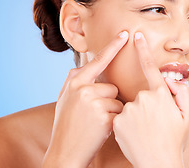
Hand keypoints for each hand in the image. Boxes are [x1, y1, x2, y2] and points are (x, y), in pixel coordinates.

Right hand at [42, 31, 128, 167]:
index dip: (113, 46)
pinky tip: (100, 129)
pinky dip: (115, 121)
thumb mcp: (64, 99)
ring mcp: (93, 101)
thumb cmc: (66, 126)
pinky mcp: (103, 115)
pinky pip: (120, 113)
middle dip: (108, 100)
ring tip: (96, 123)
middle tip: (93, 115)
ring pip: (117, 100)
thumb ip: (74, 81)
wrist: (64, 152)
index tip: (124, 34)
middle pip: (111, 86)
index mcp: (74, 82)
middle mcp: (83, 88)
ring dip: (112, 112)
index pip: (98, 60)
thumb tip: (83, 66)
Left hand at [113, 32, 188, 167]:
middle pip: (143, 94)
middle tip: (156, 123)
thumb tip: (170, 80)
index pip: (149, 67)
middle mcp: (143, 98)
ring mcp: (129, 109)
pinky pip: (122, 116)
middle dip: (149, 104)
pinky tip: (135, 134)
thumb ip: (182, 91)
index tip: (135, 36)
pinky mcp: (117, 121)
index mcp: (161, 94)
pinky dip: (127, 123)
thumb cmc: (175, 140)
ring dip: (138, 115)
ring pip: (132, 105)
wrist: (158, 164)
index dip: (142, 50)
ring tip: (146, 131)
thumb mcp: (188, 115)